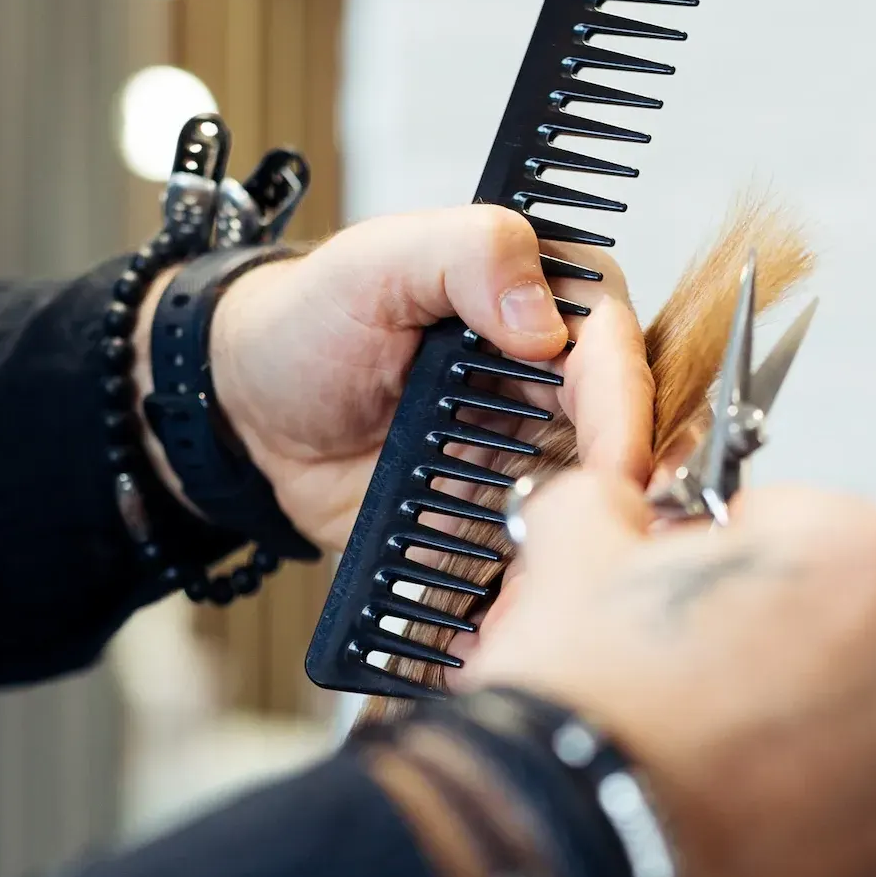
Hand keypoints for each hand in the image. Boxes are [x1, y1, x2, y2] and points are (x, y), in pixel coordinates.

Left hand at [167, 206, 647, 550]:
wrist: (245, 409)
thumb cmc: (309, 321)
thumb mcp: (377, 261)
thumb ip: (468, 253)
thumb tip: (543, 319)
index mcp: (541, 307)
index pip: (614, 352)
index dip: (625, 407)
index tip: (616, 460)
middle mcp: (549, 388)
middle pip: (627, 440)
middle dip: (630, 488)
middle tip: (614, 532)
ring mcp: (525, 461)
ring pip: (594, 510)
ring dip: (591, 551)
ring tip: (573, 591)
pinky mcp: (492, 523)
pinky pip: (532, 564)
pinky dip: (535, 595)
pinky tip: (521, 623)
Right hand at [462, 471, 875, 876]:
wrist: (567, 871)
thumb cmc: (585, 701)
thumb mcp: (572, 548)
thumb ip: (605, 504)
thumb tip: (610, 511)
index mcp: (870, 556)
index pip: (796, 516)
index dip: (715, 545)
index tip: (666, 579)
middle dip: (800, 617)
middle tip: (701, 650)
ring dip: (810, 705)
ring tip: (698, 732)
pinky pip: (856, 801)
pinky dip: (801, 794)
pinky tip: (710, 801)